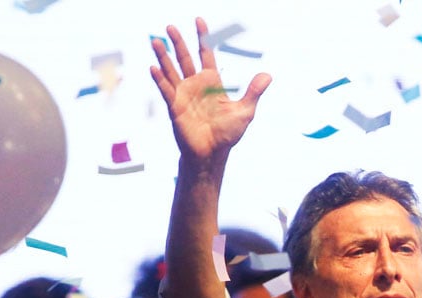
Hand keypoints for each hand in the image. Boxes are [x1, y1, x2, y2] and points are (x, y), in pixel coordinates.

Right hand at [149, 17, 270, 161]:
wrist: (212, 154)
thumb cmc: (227, 134)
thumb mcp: (245, 111)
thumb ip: (254, 91)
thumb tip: (268, 75)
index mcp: (212, 82)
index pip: (206, 54)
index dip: (203, 37)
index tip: (199, 20)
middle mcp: (195, 85)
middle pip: (185, 58)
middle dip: (178, 42)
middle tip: (170, 26)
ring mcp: (183, 95)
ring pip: (171, 71)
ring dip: (163, 57)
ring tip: (155, 41)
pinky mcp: (175, 107)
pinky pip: (167, 91)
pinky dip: (160, 80)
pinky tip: (153, 68)